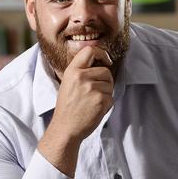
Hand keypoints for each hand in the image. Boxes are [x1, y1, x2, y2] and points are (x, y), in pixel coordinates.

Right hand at [38, 46, 113, 176]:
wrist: (65, 128)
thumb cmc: (67, 107)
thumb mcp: (68, 83)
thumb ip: (81, 72)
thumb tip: (101, 62)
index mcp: (72, 71)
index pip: (89, 50)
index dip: (101, 53)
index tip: (106, 61)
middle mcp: (82, 77)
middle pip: (105, 71)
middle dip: (105, 81)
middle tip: (95, 93)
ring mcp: (92, 89)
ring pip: (110, 85)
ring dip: (105, 94)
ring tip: (92, 103)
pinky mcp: (101, 100)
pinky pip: (111, 98)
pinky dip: (106, 105)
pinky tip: (95, 110)